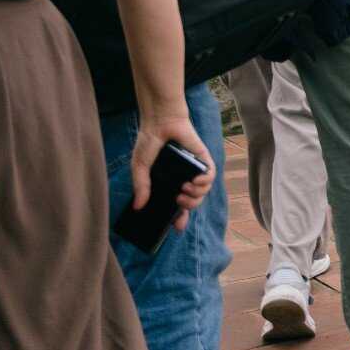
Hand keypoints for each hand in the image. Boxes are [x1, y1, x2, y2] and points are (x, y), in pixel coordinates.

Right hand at [130, 113, 212, 231]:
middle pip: (192, 201)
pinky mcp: (202, 159)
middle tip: (179, 202)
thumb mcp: (140, 167)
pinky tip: (196, 180)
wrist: (160, 122)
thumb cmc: (149, 142)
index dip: (178, 218)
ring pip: (203, 191)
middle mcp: (182, 178)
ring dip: (197, 195)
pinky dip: (206, 181)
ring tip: (185, 189)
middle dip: (189, 207)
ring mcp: (193, 169)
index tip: (177, 227)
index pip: (176, 205)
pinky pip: (211, 175)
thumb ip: (141, 186)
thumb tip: (138, 207)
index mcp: (168, 183)